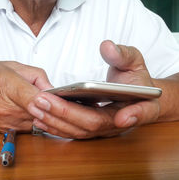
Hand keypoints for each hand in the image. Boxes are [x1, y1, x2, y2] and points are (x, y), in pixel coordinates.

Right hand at [0, 61, 51, 131]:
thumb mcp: (11, 66)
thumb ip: (36, 76)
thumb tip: (53, 90)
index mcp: (6, 86)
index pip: (33, 98)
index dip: (48, 101)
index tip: (59, 101)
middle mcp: (5, 109)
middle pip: (40, 111)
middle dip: (51, 105)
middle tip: (57, 98)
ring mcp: (6, 123)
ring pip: (38, 121)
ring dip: (44, 114)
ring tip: (40, 102)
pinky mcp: (7, 131)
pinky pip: (30, 127)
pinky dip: (34, 119)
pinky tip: (30, 110)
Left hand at [27, 40, 159, 138]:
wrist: (135, 95)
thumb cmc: (135, 78)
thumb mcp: (134, 61)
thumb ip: (123, 55)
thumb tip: (107, 47)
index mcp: (143, 106)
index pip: (142, 113)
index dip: (133, 116)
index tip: (122, 117)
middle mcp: (122, 122)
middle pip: (94, 123)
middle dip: (67, 113)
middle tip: (43, 100)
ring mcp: (104, 130)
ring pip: (80, 132)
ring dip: (56, 121)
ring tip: (35, 106)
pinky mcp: (90, 131)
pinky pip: (72, 133)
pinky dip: (55, 127)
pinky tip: (39, 117)